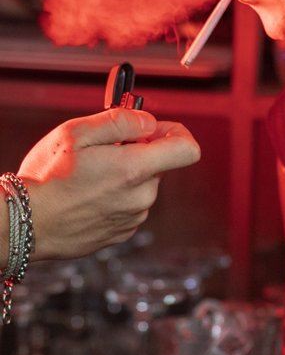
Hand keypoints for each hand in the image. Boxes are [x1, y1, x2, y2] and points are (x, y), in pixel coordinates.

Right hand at [18, 108, 200, 258]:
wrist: (26, 223)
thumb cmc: (47, 176)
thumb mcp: (76, 133)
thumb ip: (121, 121)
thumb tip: (149, 121)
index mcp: (136, 170)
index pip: (188, 149)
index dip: (174, 132)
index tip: (152, 129)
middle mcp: (142, 197)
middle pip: (158, 165)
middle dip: (136, 152)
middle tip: (101, 151)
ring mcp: (134, 218)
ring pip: (142, 186)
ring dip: (123, 176)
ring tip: (87, 177)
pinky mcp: (123, 232)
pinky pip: (130, 206)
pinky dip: (115, 196)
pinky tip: (87, 196)